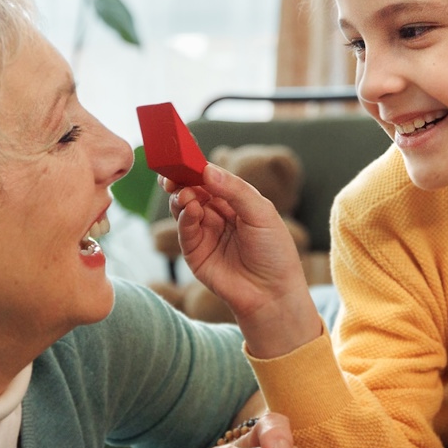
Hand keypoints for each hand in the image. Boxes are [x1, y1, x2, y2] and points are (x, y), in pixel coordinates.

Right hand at [163, 166, 319, 357]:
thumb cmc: (274, 252)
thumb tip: (207, 170)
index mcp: (235, 200)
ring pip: (184, 206)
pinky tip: (190, 208)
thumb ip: (235, 190)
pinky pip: (185, 229)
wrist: (273, 293)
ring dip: (182, 196)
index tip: (183, 154)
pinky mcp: (195, 252)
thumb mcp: (262, 213)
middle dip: (181, 179)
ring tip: (186, 193)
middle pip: (192, 188)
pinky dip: (184, 216)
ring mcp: (204, 232)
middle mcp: (217, 213)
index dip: (197, 166)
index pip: (211, 177)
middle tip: (173, 171)